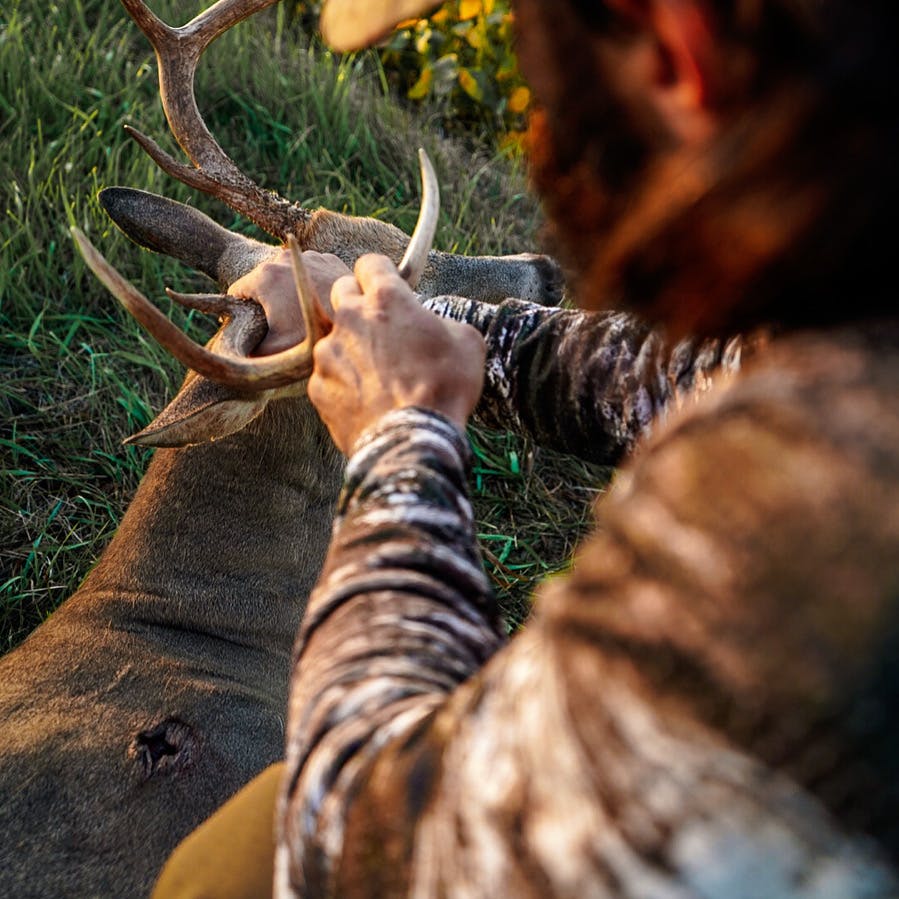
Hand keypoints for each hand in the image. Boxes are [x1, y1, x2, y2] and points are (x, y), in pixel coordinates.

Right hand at [229, 249, 349, 354]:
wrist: (364, 329)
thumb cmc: (314, 341)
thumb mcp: (273, 352)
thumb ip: (246, 350)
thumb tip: (231, 360)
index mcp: (265, 276)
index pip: (237, 292)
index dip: (240, 314)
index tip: (254, 330)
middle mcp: (285, 258)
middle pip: (263, 283)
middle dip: (267, 303)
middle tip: (283, 327)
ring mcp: (310, 256)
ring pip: (288, 277)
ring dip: (291, 294)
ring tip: (304, 318)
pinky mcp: (332, 260)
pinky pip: (312, 274)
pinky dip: (313, 287)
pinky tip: (323, 307)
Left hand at [308, 254, 485, 454]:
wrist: (413, 441)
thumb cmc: (445, 389)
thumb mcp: (467, 342)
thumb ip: (442, 321)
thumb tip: (431, 324)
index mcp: (387, 300)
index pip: (370, 263)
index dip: (381, 274)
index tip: (388, 286)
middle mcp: (350, 318)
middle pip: (342, 290)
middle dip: (359, 301)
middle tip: (380, 325)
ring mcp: (328, 353)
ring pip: (334, 338)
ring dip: (352, 348)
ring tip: (378, 376)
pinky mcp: (317, 386)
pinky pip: (328, 376)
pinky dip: (343, 384)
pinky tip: (366, 401)